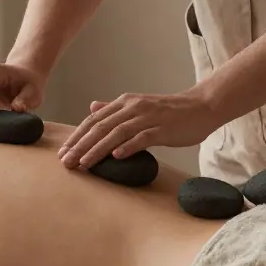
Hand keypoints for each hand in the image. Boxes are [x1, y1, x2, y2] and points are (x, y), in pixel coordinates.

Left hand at [58, 89, 221, 169]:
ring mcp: (148, 117)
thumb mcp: (139, 106)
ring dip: (98, 149)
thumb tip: (92, 108)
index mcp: (124, 102)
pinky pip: (142, 138)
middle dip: (80, 145)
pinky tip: (116, 157)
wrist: (202, 106)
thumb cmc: (170, 111)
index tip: (62, 152)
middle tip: (66, 162)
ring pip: (116, 133)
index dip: (77, 136)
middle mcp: (133, 108)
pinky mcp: (163, 128)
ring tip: (84, 163)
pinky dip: (128, 147)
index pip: (94, 120)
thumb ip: (115, 109)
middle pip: (100, 127)